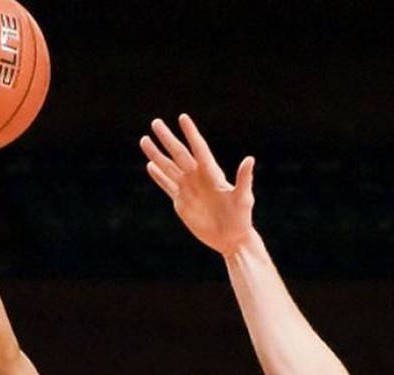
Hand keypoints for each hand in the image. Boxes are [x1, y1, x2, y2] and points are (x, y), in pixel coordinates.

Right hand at [140, 113, 256, 256]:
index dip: (191, 133)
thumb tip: (249, 159)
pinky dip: (158, 176)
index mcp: (211, 173)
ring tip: (144, 140)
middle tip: (156, 122)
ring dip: (157, 154)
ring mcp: (188, 189)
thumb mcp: (243, 198)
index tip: (183, 118)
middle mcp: (198, 177)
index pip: (198, 148)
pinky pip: (167, 185)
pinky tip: (150, 165)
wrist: (231, 238)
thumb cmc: (241, 218)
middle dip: (167, 138)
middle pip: (179, 154)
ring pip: (169, 167)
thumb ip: (244, 179)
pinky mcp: (181, 202)